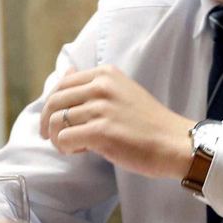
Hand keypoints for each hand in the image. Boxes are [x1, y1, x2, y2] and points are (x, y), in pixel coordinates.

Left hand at [40, 65, 194, 180]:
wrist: (174, 143)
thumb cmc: (148, 123)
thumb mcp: (121, 91)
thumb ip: (93, 84)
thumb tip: (65, 72)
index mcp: (105, 74)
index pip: (62, 84)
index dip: (52, 105)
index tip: (55, 119)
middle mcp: (101, 86)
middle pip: (55, 102)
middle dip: (48, 122)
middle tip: (51, 137)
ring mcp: (101, 108)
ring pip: (57, 121)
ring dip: (58, 138)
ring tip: (72, 146)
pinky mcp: (101, 131)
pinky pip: (65, 138)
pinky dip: (66, 147)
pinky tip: (80, 151)